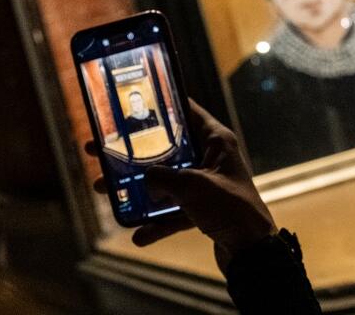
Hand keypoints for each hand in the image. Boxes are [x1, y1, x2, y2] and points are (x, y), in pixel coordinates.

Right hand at [86, 99, 276, 274]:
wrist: (252, 250)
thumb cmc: (229, 207)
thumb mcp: (191, 186)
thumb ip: (161, 177)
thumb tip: (143, 179)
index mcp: (216, 141)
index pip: (188, 111)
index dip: (162, 106)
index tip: (134, 104)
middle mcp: (211, 158)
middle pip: (168, 149)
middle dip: (136, 153)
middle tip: (103, 149)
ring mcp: (207, 184)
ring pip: (166, 181)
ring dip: (138, 189)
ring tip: (105, 189)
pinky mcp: (204, 209)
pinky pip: (174, 211)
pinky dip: (158, 222)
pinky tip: (139, 235)